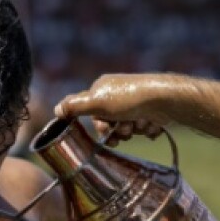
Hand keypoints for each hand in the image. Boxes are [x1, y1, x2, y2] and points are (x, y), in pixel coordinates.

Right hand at [55, 73, 170, 144]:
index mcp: (103, 89)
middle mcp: (118, 94)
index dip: (100, 126)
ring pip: (128, 127)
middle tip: (127, 128)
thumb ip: (74, 106)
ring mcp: (135, 103)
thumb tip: (56, 110)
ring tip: (141, 123)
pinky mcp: (151, 112)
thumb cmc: (127, 100)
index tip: (107, 131)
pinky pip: (144, 128)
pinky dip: (148, 129)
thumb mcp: (96, 103)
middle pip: (111, 123)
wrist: (163, 100)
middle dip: (119, 130)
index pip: (93, 114)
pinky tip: (152, 123)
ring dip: (134, 130)